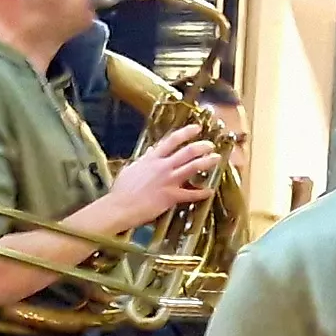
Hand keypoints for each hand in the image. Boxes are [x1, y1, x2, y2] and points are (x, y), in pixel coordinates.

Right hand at [91, 125, 218, 233]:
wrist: (120, 207)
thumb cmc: (122, 189)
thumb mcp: (132, 168)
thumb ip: (144, 159)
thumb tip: (152, 150)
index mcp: (152, 158)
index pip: (172, 140)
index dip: (187, 132)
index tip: (197, 128)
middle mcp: (162, 166)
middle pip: (187, 151)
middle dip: (202, 146)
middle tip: (211, 145)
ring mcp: (168, 180)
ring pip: (193, 167)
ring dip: (207, 162)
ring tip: (216, 159)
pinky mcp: (171, 196)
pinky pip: (191, 194)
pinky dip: (202, 193)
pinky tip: (210, 191)